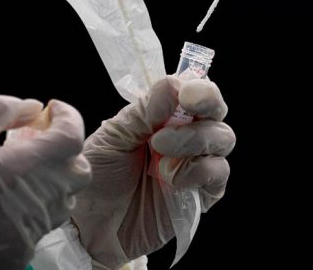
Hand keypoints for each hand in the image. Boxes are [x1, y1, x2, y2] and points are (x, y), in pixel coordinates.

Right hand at [0, 96, 90, 269]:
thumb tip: (29, 107)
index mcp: (25, 171)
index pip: (72, 136)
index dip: (68, 116)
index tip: (53, 108)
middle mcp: (35, 206)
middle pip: (77, 171)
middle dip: (62, 149)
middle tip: (33, 136)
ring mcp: (26, 236)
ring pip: (62, 201)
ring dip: (50, 178)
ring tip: (16, 165)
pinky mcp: (12, 259)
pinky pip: (39, 227)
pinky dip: (32, 207)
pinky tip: (2, 197)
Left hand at [71, 76, 234, 268]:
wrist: (90, 226)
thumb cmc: (99, 176)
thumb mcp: (114, 136)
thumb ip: (145, 111)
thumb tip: (176, 85)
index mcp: (167, 115)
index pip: (197, 90)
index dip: (199, 88)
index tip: (186, 93)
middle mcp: (188, 135)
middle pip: (217, 110)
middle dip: (205, 106)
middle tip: (181, 110)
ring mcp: (197, 163)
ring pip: (222, 138)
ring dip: (194, 140)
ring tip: (160, 152)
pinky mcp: (202, 193)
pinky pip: (219, 173)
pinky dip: (199, 171)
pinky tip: (171, 178)